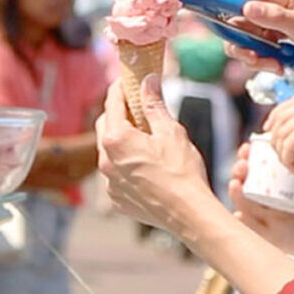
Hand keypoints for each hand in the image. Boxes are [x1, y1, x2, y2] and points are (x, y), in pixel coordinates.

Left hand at [96, 75, 214, 231]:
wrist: (188, 212)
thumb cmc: (182, 171)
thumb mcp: (171, 131)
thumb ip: (154, 105)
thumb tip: (148, 82)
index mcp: (116, 139)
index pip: (112, 104)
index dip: (120, 89)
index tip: (127, 81)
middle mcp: (105, 161)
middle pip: (105, 127)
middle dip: (118, 114)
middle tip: (136, 107)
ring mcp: (109, 182)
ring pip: (108, 152)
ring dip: (120, 141)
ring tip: (143, 137)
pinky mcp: (117, 199)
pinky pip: (115, 174)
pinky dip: (124, 164)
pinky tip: (144, 164)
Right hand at [205, 0, 293, 68]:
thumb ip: (275, 18)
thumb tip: (246, 7)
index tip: (189, 1)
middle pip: (233, 16)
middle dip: (238, 41)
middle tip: (254, 58)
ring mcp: (273, 13)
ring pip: (243, 33)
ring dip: (251, 53)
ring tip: (273, 64)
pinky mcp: (277, 27)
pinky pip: (257, 41)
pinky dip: (262, 55)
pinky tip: (279, 64)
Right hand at [228, 142, 293, 261]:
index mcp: (276, 183)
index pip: (256, 166)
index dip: (248, 155)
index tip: (248, 146)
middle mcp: (265, 198)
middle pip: (243, 181)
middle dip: (238, 170)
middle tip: (242, 163)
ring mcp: (264, 217)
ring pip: (242, 203)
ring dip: (235, 192)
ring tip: (235, 184)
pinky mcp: (268, 236)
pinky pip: (250, 228)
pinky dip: (242, 221)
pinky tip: (239, 215)